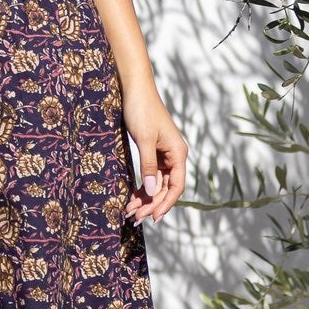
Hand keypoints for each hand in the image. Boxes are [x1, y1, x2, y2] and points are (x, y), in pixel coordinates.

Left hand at [121, 82, 188, 224]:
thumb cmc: (142, 110)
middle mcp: (174, 156)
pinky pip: (150, 175)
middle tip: (135, 218)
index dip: (166, 203)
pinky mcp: (152, 152)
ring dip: (145, 198)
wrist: (135, 89)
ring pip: (157, 183)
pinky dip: (142, 186)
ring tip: (130, 212)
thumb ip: (148, 166)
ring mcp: (163, 155)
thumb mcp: (144, 139)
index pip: (177, 186)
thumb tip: (151, 191)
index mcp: (178, 152)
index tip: (153, 217)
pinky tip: (132, 197)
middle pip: (166, 188)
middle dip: (151, 203)